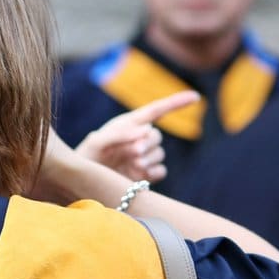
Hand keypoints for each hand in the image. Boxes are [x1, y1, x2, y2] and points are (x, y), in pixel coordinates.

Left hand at [74, 91, 198, 181]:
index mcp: (129, 124)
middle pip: (157, 136)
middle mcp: (139, 139)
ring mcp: (143, 157)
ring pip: (159, 154)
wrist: (83, 182)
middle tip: (132, 152)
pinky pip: (160, 171)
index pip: (156, 110)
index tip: (195, 96)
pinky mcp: (145, 174)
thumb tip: (145, 130)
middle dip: (146, 144)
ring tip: (130, 164)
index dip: (176, 102)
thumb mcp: (96, 142)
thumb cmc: (87, 157)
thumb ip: (119, 134)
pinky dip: (152, 172)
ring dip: (147, 159)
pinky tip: (139, 174)